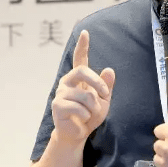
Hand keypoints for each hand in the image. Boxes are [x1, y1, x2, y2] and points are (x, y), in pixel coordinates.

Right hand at [51, 30, 114, 146]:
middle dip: (98, 83)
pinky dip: (86, 116)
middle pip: (82, 70)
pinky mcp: (57, 105)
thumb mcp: (104, 100)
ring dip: (94, 107)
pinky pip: (79, 108)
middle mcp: (67, 81)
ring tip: (90, 114)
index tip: (85, 32)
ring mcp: (61, 92)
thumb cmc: (90, 115)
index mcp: (79, 78)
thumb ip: (106, 86)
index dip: (82, 45)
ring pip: (86, 95)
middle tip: (106, 95)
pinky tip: (82, 119)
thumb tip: (109, 69)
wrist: (78, 134)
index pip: (80, 58)